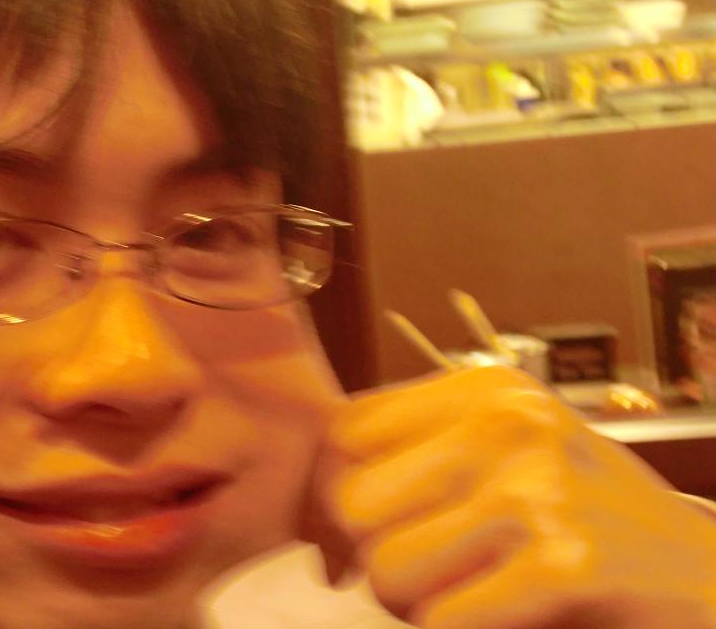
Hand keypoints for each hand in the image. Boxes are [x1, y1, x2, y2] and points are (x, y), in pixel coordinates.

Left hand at [309, 366, 715, 628]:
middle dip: (370, 554)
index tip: (357, 532)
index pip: (346, 431)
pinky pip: (441, 618)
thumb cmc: (589, 516)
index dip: (334, 492)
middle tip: (412, 577)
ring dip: (410, 603)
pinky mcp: (568, 563)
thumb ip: (421, 457)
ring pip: (388, 565)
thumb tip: (317, 506)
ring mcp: (540, 489)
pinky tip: (496, 618)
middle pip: (354, 500)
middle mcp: (509, 423)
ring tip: (459, 596)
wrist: (706, 572)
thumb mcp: (509, 454)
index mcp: (487, 389)